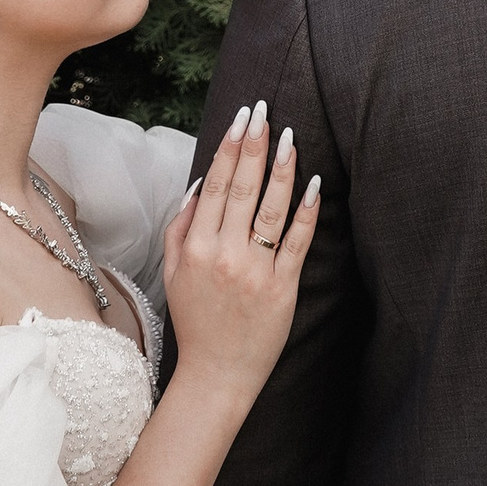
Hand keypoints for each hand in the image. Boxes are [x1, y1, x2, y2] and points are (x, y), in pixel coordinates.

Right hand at [161, 102, 319, 408]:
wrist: (217, 373)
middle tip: (264, 111)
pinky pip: (298, 241)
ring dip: (282, 169)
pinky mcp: (283, 287)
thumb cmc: (196, 320)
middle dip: (254, 145)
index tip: (241, 119)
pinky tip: (314, 183)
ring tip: (290, 136)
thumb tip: (200, 183)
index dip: (229, 148)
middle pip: (241, 188)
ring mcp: (255, 270)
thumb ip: (181, 227)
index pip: (215, 185)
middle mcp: (223, 254)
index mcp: (195, 247)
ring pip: (271, 209)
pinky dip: (306, 211)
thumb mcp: (172, 272)